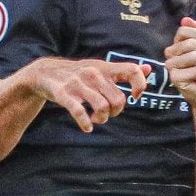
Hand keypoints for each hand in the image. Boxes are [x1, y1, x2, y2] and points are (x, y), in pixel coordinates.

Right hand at [24, 57, 148, 132]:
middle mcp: (94, 74)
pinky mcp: (64, 94)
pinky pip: (79, 112)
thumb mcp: (102, 68)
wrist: (46, 73)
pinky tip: (87, 127)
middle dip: (116, 112)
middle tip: (107, 114)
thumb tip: (149, 68)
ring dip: (102, 119)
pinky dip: (86, 123)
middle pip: (119, 99)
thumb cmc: (80, 74)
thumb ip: (125, 71)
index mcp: (105, 68)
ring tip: (96, 119)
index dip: (140, 85)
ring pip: (103, 107)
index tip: (135, 96)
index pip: (132, 71)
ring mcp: (78, 84)